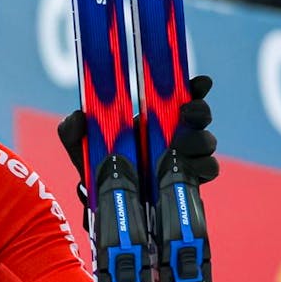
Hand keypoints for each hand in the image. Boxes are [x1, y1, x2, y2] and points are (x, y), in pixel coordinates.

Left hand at [57, 75, 218, 187]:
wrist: (104, 199)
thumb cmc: (97, 162)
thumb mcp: (79, 143)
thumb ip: (72, 129)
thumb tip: (78, 117)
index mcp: (154, 116)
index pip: (181, 94)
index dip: (194, 86)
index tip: (199, 82)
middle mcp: (176, 132)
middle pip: (201, 115)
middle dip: (199, 110)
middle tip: (186, 112)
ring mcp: (187, 155)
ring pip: (207, 142)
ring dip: (199, 140)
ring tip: (178, 146)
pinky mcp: (191, 179)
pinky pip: (208, 170)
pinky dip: (202, 167)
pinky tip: (188, 168)